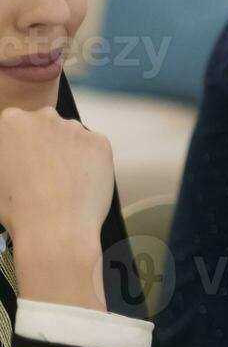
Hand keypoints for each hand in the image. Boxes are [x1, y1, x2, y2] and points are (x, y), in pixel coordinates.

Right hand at [0, 106, 115, 310]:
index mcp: (12, 121)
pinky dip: (90, 162)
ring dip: (69, 152)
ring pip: (73, 137)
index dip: (24, 147)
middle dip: (47, 145)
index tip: (27, 163)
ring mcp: (75, 128)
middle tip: (45, 173)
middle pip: (47, 127)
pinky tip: (81, 182)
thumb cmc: (17, 207)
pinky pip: (94, 149)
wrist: (54, 228)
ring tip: (64, 182)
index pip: (20, 126)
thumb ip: (6, 154)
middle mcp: (44, 117)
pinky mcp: (100, 142)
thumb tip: (14, 155)